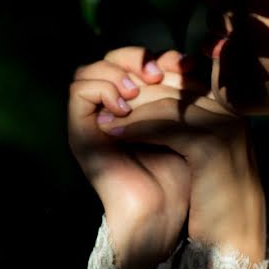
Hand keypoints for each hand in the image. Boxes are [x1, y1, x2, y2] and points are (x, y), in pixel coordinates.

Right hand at [68, 47, 196, 268]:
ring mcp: (93, 121)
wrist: (166, 213)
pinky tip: (125, 105)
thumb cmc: (183, 174)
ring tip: (138, 91)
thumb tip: (190, 57)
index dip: (156, 55)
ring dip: (116, 72)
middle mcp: (109, 110)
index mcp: (134, 106)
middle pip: (110, 58)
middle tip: (157, 73)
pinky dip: (102, 88)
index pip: (134, 60)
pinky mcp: (80, 133)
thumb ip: (183, 93)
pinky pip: (78, 90)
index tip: (185, 66)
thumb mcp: (189, 124)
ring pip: (89, 69)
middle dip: (135, 57)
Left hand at [94, 52, 267, 267]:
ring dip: (130, 110)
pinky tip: (114, 134)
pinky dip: (135, 127)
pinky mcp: (212, 147)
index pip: (183, 80)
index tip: (119, 96)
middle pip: (174, 86)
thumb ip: (188, 125)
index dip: (148, 86)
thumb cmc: (215, 202)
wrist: (234, 242)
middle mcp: (232, 112)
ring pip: (167, 103)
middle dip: (135, 95)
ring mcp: (225, 126)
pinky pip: (166, 126)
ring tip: (103, 120)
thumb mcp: (205, 155)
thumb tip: (151, 102)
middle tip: (104, 103)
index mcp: (231, 110)